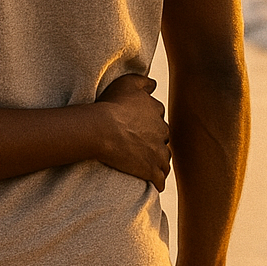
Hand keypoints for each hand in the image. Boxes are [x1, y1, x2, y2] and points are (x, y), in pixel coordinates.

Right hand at [96, 75, 170, 189]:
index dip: (149, 123)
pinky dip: (158, 181)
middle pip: (163, 139)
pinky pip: (160, 179)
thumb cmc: (111, 105)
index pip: (158, 118)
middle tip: (142, 147)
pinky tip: (154, 184)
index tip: (139, 127)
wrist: (102, 130)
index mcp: (156, 113)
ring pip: (164, 159)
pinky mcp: (151, 170)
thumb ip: (143, 81)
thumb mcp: (127, 83)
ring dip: (159, 162)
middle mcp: (162, 132)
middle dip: (156, 142)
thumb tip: (154, 83)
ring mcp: (158, 152)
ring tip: (149, 166)